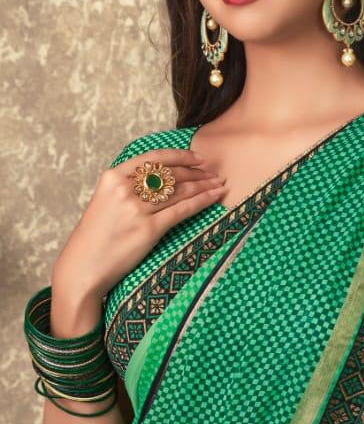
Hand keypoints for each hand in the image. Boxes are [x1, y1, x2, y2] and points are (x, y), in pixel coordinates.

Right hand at [54, 147, 224, 301]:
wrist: (83, 267)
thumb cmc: (96, 237)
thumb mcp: (105, 201)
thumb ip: (127, 187)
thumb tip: (161, 179)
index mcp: (112, 177)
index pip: (153, 159)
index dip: (180, 156)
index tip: (199, 158)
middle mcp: (124, 189)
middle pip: (170, 174)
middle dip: (197, 172)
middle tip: (215, 173)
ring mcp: (136, 209)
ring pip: (180, 191)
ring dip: (205, 185)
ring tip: (220, 183)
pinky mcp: (148, 229)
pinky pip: (183, 210)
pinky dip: (203, 201)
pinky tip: (216, 196)